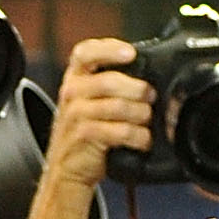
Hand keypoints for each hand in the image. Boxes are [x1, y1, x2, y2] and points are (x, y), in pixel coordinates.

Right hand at [48, 39, 158, 189]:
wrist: (67, 170)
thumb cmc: (85, 133)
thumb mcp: (89, 102)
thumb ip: (108, 85)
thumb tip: (146, 76)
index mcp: (74, 78)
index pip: (85, 53)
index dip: (109, 49)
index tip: (131, 53)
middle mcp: (72, 92)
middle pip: (111, 81)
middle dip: (139, 89)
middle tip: (150, 97)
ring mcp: (76, 114)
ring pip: (119, 106)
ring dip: (141, 115)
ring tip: (146, 122)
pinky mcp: (84, 136)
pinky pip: (120, 131)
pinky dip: (138, 136)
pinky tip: (142, 140)